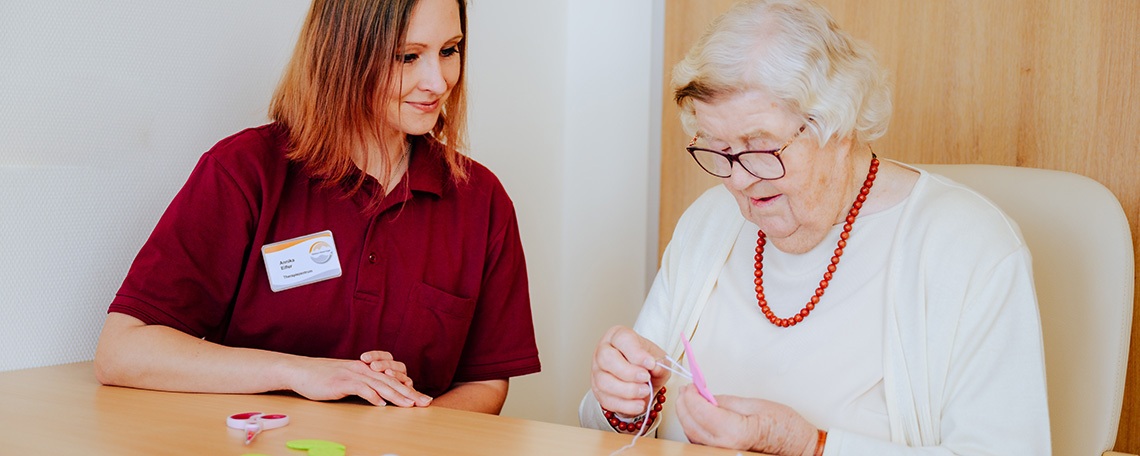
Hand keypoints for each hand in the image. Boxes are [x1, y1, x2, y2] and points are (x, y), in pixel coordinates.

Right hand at [282, 356, 431, 407]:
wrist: (301, 371)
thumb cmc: (324, 377)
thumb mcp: (348, 380)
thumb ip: (365, 385)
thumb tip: (381, 398)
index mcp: (367, 368)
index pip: (392, 378)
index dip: (408, 388)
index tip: (422, 398)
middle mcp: (363, 369)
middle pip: (391, 381)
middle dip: (409, 392)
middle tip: (424, 402)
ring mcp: (353, 374)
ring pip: (380, 384)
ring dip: (396, 395)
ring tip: (410, 405)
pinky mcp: (341, 382)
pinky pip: (360, 388)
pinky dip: (372, 396)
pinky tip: (382, 404)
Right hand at [590, 326, 670, 416]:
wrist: (640, 379)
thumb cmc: (646, 363)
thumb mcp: (659, 359)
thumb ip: (661, 363)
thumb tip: (657, 368)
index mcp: (618, 336)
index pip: (622, 339)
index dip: (636, 353)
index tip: (651, 363)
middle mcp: (603, 351)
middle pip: (607, 358)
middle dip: (628, 372)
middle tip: (645, 378)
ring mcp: (597, 371)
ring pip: (604, 381)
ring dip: (627, 390)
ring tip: (645, 391)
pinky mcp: (597, 390)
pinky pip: (606, 400)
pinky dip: (625, 405)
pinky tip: (639, 404)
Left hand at [674, 385, 818, 455]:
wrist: (798, 447)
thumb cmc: (785, 428)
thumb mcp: (756, 405)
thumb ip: (726, 401)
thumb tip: (706, 396)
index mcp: (736, 433)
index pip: (701, 412)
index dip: (691, 396)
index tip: (690, 385)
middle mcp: (725, 447)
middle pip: (692, 425)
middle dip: (684, 405)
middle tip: (685, 390)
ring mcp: (723, 453)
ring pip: (693, 435)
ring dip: (687, 416)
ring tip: (689, 399)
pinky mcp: (723, 454)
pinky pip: (700, 442)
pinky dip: (694, 427)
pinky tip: (696, 415)